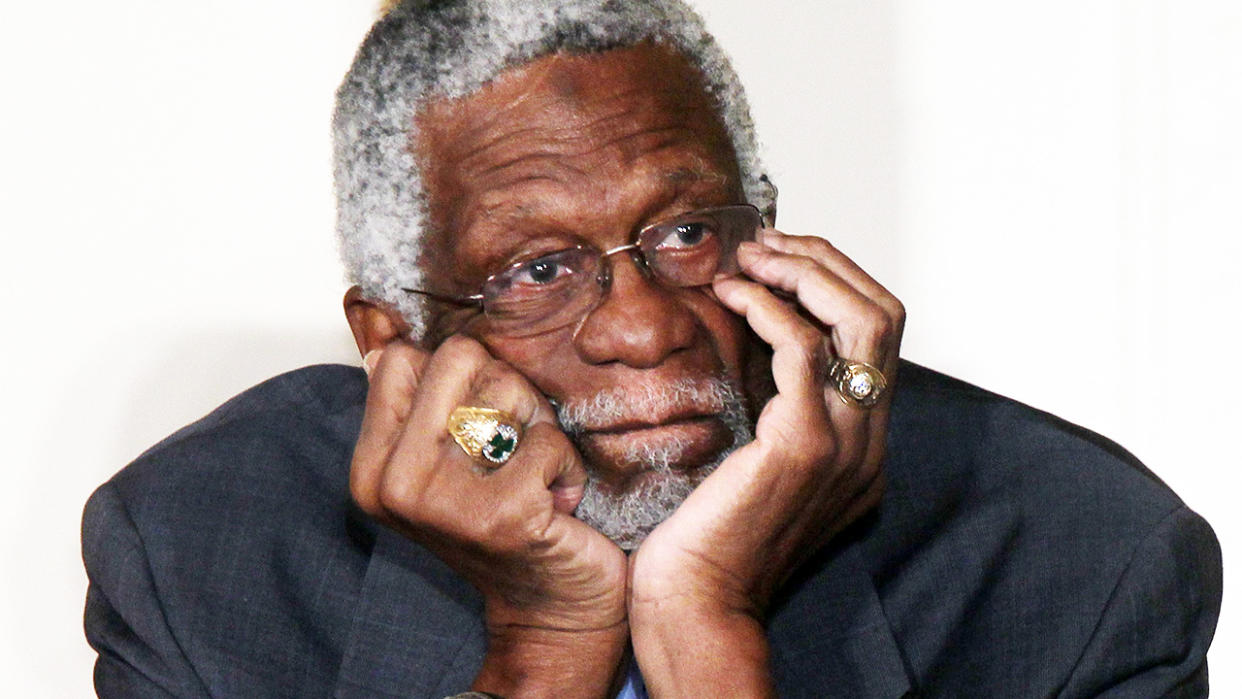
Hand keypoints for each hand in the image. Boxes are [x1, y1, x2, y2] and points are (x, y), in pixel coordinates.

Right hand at [351, 337, 628, 697]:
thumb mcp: (441, 463)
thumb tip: (382, 331)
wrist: (549, 609)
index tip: (474, 426)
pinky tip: (557, 501)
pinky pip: (548, 439)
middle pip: (459, 358)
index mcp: (372, 469)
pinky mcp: (503, 516)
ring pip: (508, 389)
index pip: (405, 358)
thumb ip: (415, 401)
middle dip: (504, 389)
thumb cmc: (500, 524)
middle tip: (514, 445)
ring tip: (533, 474)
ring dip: (538, 427)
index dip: (458, 379)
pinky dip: (566, 464)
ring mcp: (446, 504)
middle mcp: (395, 486)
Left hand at [628, 229, 904, 695]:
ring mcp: (844, 443)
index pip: (880, 335)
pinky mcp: (801, 444)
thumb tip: (759, 343)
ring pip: (859, 319)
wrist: (698, 603)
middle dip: (827, 261)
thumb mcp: (760, 462)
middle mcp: (868, 441)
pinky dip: (769, 306)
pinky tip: (732, 295)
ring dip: (803, 271)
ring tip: (751, 257)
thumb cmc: (711, 534)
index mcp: (863, 443)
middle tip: (767, 243)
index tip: (780, 258)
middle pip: (883, 314)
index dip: (836, 281)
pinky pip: (803, 348)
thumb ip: (779, 410)